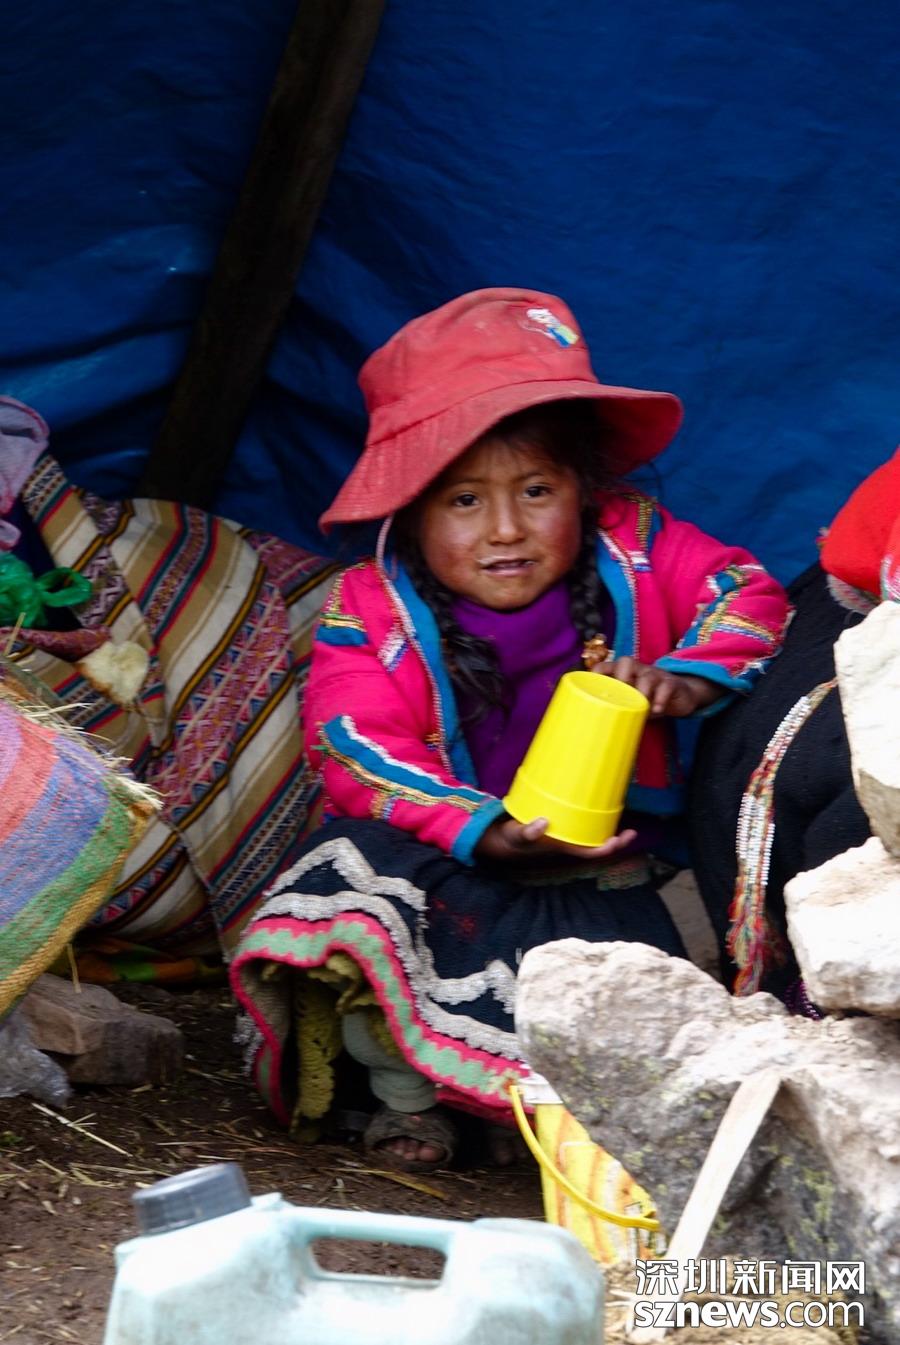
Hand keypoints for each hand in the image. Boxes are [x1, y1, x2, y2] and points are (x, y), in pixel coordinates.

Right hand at [475, 815, 636, 863]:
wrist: (500, 838)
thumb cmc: (511, 839)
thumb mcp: (516, 835)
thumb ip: (528, 832)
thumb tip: (542, 822)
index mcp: (561, 847)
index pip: (588, 852)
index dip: (605, 849)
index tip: (617, 840)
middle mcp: (567, 842)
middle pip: (596, 845)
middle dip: (615, 841)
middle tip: (631, 831)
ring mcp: (565, 835)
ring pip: (592, 835)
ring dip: (608, 829)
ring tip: (622, 815)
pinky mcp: (561, 824)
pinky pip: (583, 824)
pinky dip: (594, 817)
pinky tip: (599, 805)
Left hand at [596, 656, 721, 716]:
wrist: (680, 696)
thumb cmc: (647, 699)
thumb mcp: (630, 701)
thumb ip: (617, 706)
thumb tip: (597, 724)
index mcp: (623, 673)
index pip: (606, 665)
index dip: (597, 672)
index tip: (590, 687)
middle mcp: (638, 670)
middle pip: (626, 662)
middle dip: (621, 677)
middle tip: (619, 696)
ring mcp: (655, 675)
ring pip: (647, 674)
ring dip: (642, 690)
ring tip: (641, 706)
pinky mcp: (671, 684)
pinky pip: (666, 686)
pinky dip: (660, 698)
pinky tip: (656, 710)